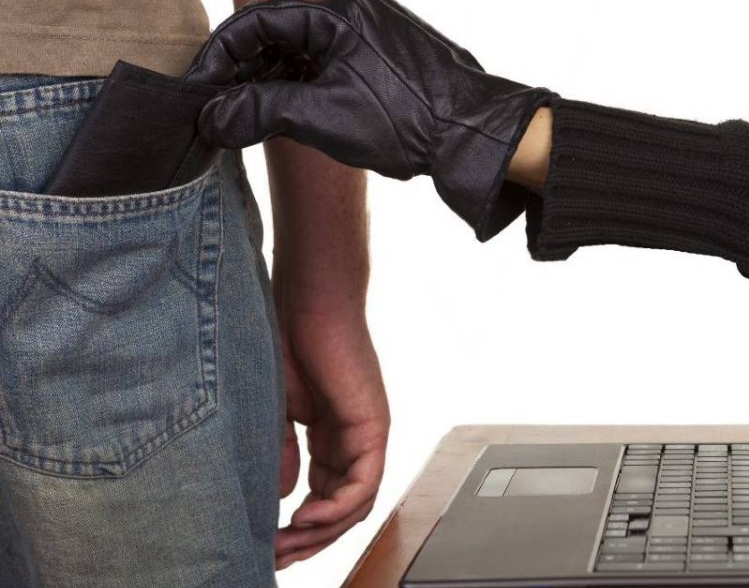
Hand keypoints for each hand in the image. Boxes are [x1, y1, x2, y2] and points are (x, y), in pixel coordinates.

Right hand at [188, 0, 554, 239]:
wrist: (473, 135)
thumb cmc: (405, 118)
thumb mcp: (321, 116)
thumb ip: (259, 111)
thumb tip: (212, 117)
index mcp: (336, 13)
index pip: (258, 22)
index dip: (221, 56)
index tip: (201, 89)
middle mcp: (355, 15)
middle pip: (279, 35)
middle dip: (246, 73)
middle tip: (220, 108)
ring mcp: (373, 37)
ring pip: (306, 54)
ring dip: (275, 85)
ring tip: (251, 120)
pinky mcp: (386, 62)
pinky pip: (332, 66)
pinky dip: (305, 89)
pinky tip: (292, 119)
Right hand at [274, 309, 388, 568]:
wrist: (307, 300)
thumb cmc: (288, 341)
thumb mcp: (275, 412)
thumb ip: (282, 454)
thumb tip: (283, 497)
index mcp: (332, 438)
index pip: (324, 497)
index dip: (299, 528)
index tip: (268, 544)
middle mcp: (354, 441)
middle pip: (342, 509)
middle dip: (308, 539)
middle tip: (275, 557)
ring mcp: (367, 434)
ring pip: (355, 503)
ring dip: (321, 531)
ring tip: (286, 545)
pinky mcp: (373, 426)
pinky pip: (363, 482)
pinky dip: (337, 508)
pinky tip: (306, 519)